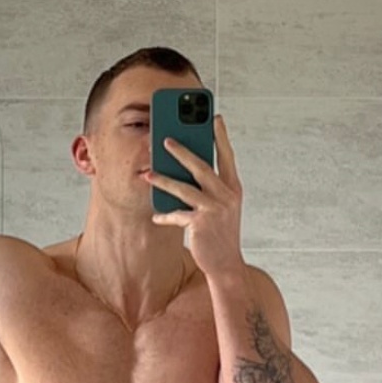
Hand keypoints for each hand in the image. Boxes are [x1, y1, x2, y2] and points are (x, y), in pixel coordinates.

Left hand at [144, 115, 242, 276]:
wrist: (226, 264)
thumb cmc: (220, 234)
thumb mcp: (222, 208)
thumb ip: (211, 189)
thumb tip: (188, 170)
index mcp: (233, 188)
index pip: (227, 156)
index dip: (221, 136)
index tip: (215, 117)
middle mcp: (226, 195)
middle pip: (201, 166)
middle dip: (182, 151)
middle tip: (165, 139)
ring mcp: (214, 210)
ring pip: (184, 189)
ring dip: (163, 180)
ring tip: (147, 174)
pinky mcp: (201, 224)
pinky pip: (178, 215)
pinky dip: (166, 215)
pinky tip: (156, 215)